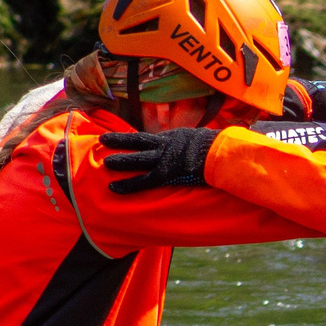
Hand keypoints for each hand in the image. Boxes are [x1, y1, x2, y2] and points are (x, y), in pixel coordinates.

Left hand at [101, 127, 217, 193]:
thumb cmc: (220, 147)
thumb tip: (204, 143)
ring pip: (136, 158)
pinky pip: (143, 181)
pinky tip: (113, 188)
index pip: (152, 138)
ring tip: (105, 163)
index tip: (126, 138)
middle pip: (138, 140)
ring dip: (120, 160)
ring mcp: (164, 158)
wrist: (221, 152)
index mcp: (175, 137)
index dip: (138, 139)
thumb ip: (197, 142)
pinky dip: (128, 185)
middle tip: (104, 139)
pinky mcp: (166, 173)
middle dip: (120, 140)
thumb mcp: (205, 139)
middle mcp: (166, 145)